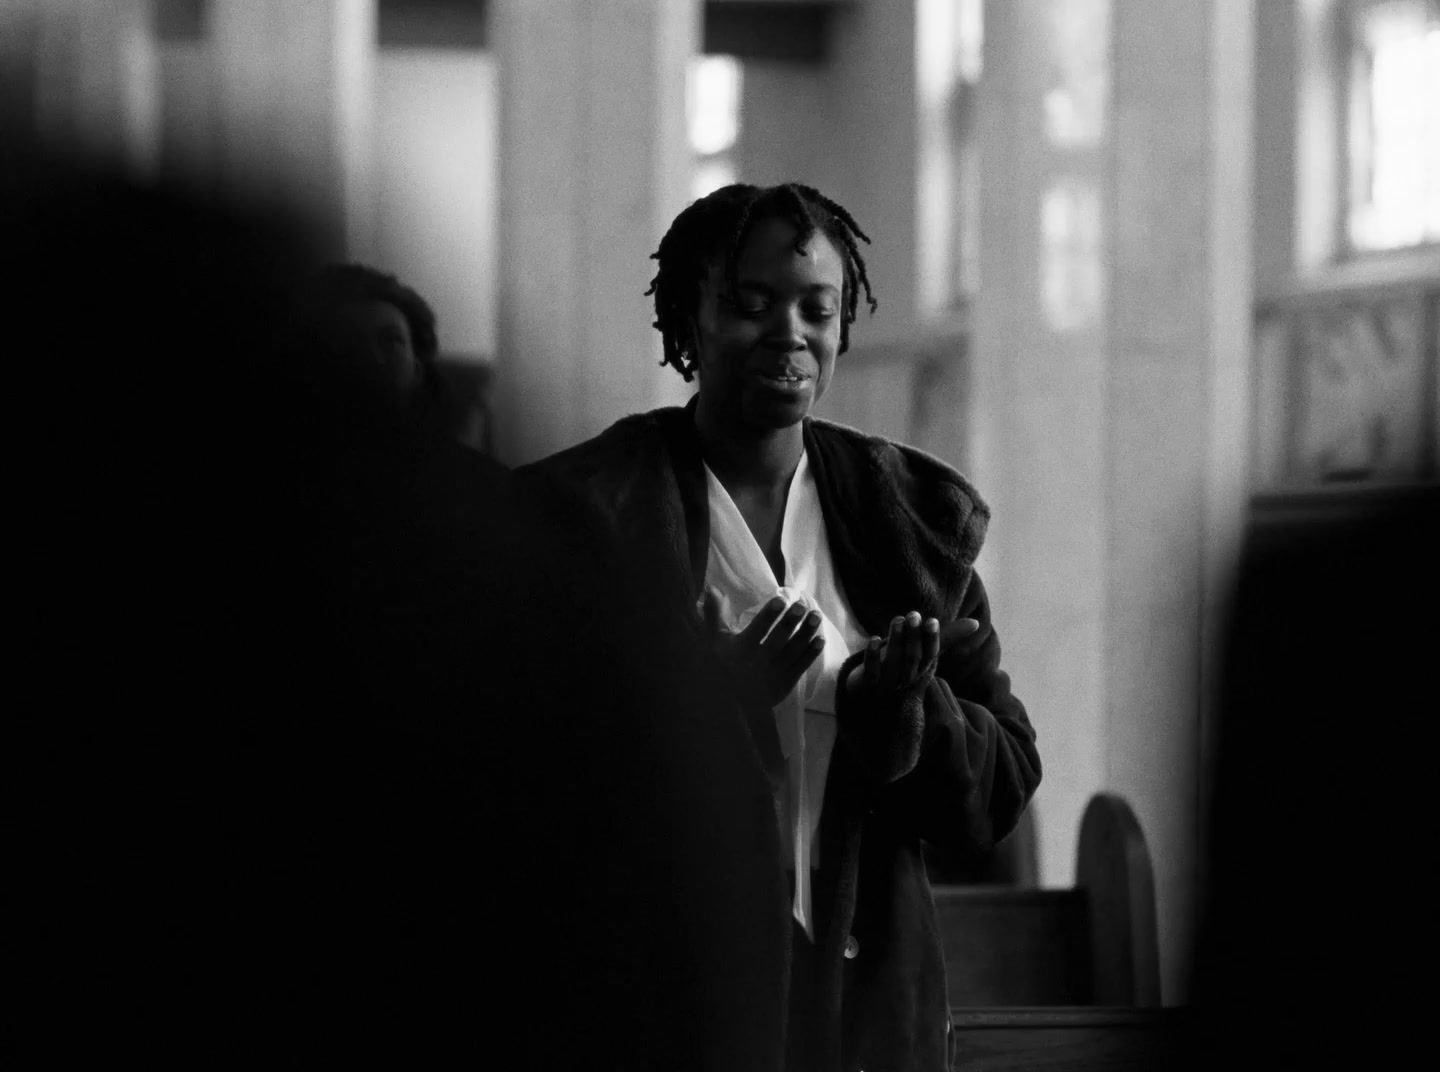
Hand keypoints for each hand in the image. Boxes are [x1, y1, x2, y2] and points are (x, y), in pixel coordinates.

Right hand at [703, 593, 825, 707]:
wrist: (731, 705)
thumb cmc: (722, 666)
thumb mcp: (714, 641)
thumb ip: (714, 615)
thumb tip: (712, 588)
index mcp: (741, 649)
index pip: (757, 629)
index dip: (769, 614)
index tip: (780, 599)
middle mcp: (759, 662)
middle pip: (778, 639)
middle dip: (791, 622)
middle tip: (802, 605)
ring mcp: (774, 674)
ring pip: (793, 651)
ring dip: (806, 633)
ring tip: (816, 616)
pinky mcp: (785, 683)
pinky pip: (800, 667)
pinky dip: (811, 654)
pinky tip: (820, 639)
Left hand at [853, 612, 978, 695]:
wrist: (876, 699)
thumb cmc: (904, 669)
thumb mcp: (925, 654)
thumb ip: (947, 637)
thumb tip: (976, 623)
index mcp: (922, 670)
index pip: (931, 655)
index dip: (932, 638)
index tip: (932, 621)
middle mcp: (907, 679)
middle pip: (913, 659)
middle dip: (914, 636)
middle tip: (913, 614)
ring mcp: (887, 684)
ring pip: (894, 664)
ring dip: (896, 641)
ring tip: (897, 619)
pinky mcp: (868, 686)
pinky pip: (871, 673)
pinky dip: (873, 656)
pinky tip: (874, 639)